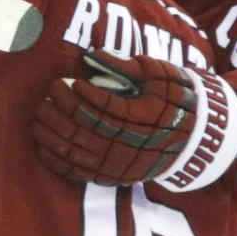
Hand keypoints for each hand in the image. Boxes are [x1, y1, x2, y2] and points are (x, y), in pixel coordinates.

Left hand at [32, 50, 236, 191]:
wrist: (197, 138)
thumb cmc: (176, 98)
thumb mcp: (161, 74)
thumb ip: (128, 65)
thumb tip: (93, 57)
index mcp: (145, 119)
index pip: (107, 109)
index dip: (85, 96)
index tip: (71, 81)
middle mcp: (131, 146)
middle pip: (86, 130)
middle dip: (61, 110)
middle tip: (49, 92)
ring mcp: (120, 166)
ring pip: (77, 153)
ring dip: (52, 134)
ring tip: (39, 114)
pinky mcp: (113, 178)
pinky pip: (79, 174)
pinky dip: (56, 161)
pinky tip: (41, 146)